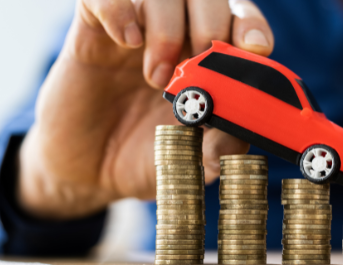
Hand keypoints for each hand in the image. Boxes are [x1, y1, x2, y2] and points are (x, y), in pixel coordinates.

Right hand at [18, 0, 273, 219]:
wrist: (87, 170)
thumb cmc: (146, 155)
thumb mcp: (188, 159)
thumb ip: (219, 147)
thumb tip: (239, 134)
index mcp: (210, 59)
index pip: (241, 20)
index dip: (251, 26)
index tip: (255, 49)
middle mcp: (178, 33)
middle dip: (210, 27)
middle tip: (194, 70)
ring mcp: (136, 27)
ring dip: (167, 29)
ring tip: (155, 79)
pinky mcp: (92, 28)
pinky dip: (119, 10)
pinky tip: (125, 42)